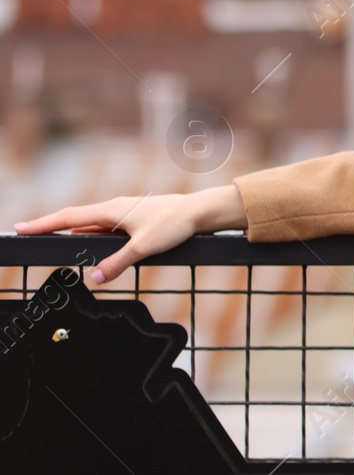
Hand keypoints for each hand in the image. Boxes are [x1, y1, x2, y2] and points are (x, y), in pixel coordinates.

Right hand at [13, 185, 247, 285]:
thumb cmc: (174, 224)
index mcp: (111, 211)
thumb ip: (118, 263)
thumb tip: (95, 278)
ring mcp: (123, 212)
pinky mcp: (133, 218)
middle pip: (74, 217)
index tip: (22, 228)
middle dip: (50, 225)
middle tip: (27, 231)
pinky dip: (89, 232)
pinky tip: (86, 240)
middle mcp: (114, 208)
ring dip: (69, 228)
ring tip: (48, 235)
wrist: (199, 212)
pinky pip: (103, 225)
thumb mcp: (144, 247)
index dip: (44, 224)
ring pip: (89, 221)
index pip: (69, 218)